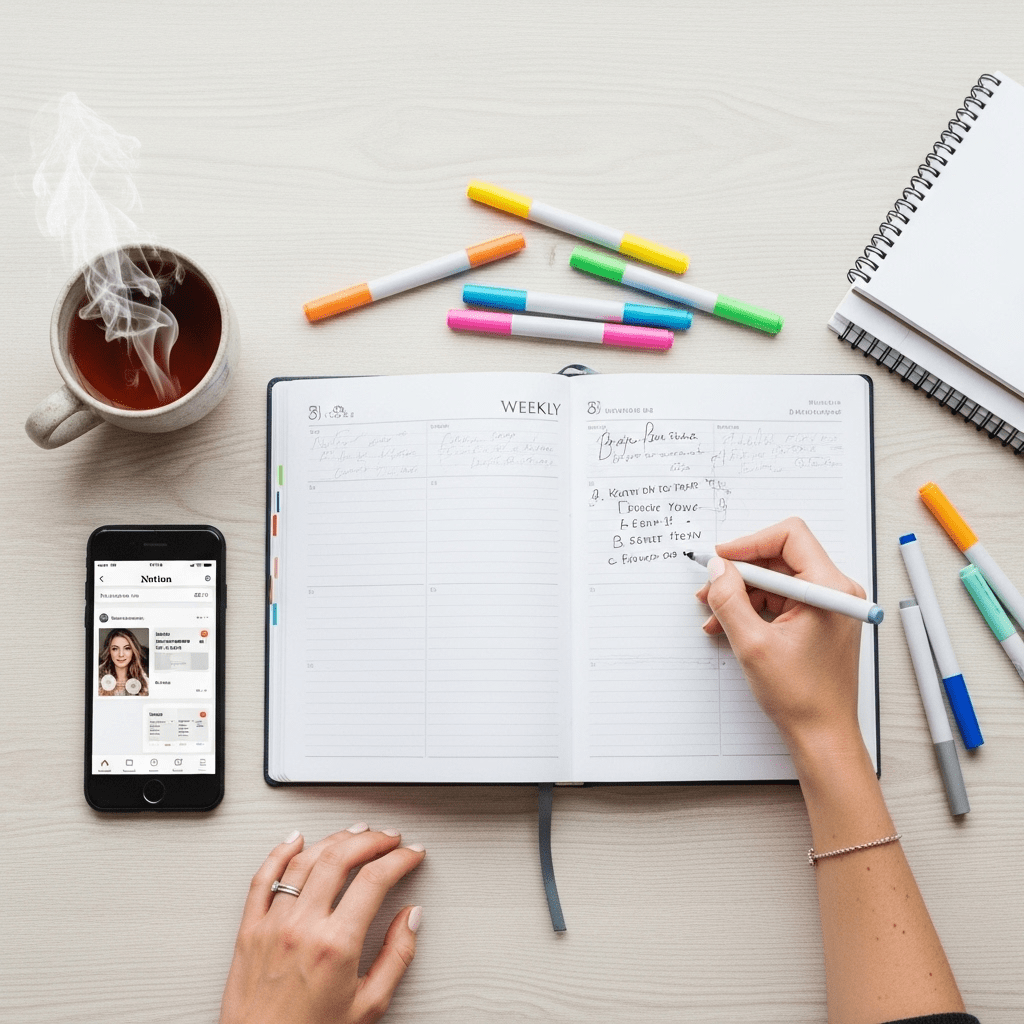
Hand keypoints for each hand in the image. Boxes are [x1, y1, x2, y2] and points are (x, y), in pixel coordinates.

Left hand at [220, 824, 424, 1023]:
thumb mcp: (368, 1006)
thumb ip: (396, 957)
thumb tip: (411, 918)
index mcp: (335, 945)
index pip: (375, 880)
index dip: (399, 859)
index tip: (411, 854)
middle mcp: (302, 928)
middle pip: (340, 858)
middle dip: (371, 840)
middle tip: (388, 838)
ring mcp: (272, 925)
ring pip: (304, 861)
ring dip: (334, 839)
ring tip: (354, 833)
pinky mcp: (249, 930)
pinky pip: (262, 879)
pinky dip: (279, 853)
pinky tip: (295, 841)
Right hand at [695, 517, 865, 753]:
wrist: (822, 734)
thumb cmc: (801, 696)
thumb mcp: (753, 644)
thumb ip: (730, 599)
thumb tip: (717, 569)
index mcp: (829, 589)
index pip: (790, 537)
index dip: (750, 542)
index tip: (721, 559)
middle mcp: (834, 591)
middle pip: (780, 557)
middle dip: (740, 571)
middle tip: (710, 586)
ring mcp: (827, 605)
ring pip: (776, 579)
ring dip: (742, 592)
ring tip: (714, 612)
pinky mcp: (817, 620)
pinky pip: (780, 600)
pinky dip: (753, 607)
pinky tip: (729, 624)